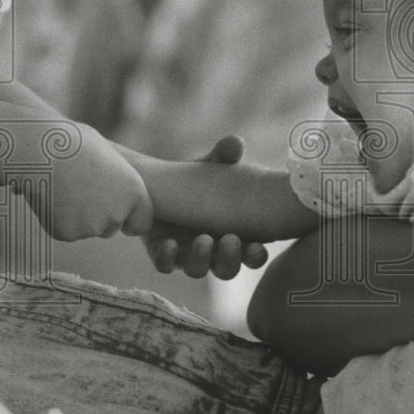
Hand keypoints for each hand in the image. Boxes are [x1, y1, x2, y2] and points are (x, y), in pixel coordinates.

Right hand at [22, 123, 152, 241]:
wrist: (40, 149)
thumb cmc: (72, 142)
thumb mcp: (107, 155)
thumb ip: (117, 179)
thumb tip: (115, 190)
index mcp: (134, 194)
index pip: (141, 224)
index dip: (129, 219)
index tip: (119, 216)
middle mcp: (117, 214)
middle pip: (110, 228)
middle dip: (98, 216)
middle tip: (80, 191)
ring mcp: (92, 227)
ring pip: (86, 229)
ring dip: (77, 216)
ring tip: (63, 188)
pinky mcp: (67, 233)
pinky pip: (64, 230)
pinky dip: (57, 218)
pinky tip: (51, 197)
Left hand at [142, 136, 267, 278]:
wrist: (157, 182)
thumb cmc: (197, 179)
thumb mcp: (210, 166)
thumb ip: (223, 156)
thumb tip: (236, 143)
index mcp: (235, 234)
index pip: (252, 255)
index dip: (256, 256)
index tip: (257, 246)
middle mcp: (214, 251)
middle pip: (227, 269)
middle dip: (230, 259)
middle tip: (230, 240)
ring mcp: (188, 255)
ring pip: (199, 270)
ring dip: (203, 259)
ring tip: (203, 239)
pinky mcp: (163, 254)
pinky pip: (167, 265)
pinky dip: (168, 258)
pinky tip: (169, 243)